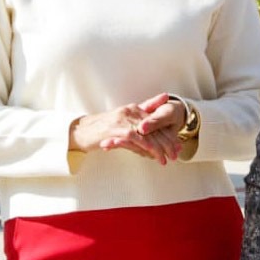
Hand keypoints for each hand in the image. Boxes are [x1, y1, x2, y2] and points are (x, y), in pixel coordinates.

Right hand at [69, 93, 183, 165]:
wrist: (82, 131)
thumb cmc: (103, 128)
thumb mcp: (124, 120)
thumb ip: (141, 114)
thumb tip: (162, 100)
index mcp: (134, 109)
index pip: (156, 122)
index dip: (168, 134)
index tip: (178, 145)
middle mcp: (130, 112)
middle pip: (154, 128)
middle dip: (168, 142)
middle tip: (177, 153)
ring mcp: (123, 120)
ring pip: (147, 134)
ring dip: (159, 147)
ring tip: (167, 158)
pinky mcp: (116, 130)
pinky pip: (136, 138)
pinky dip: (146, 147)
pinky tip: (153, 155)